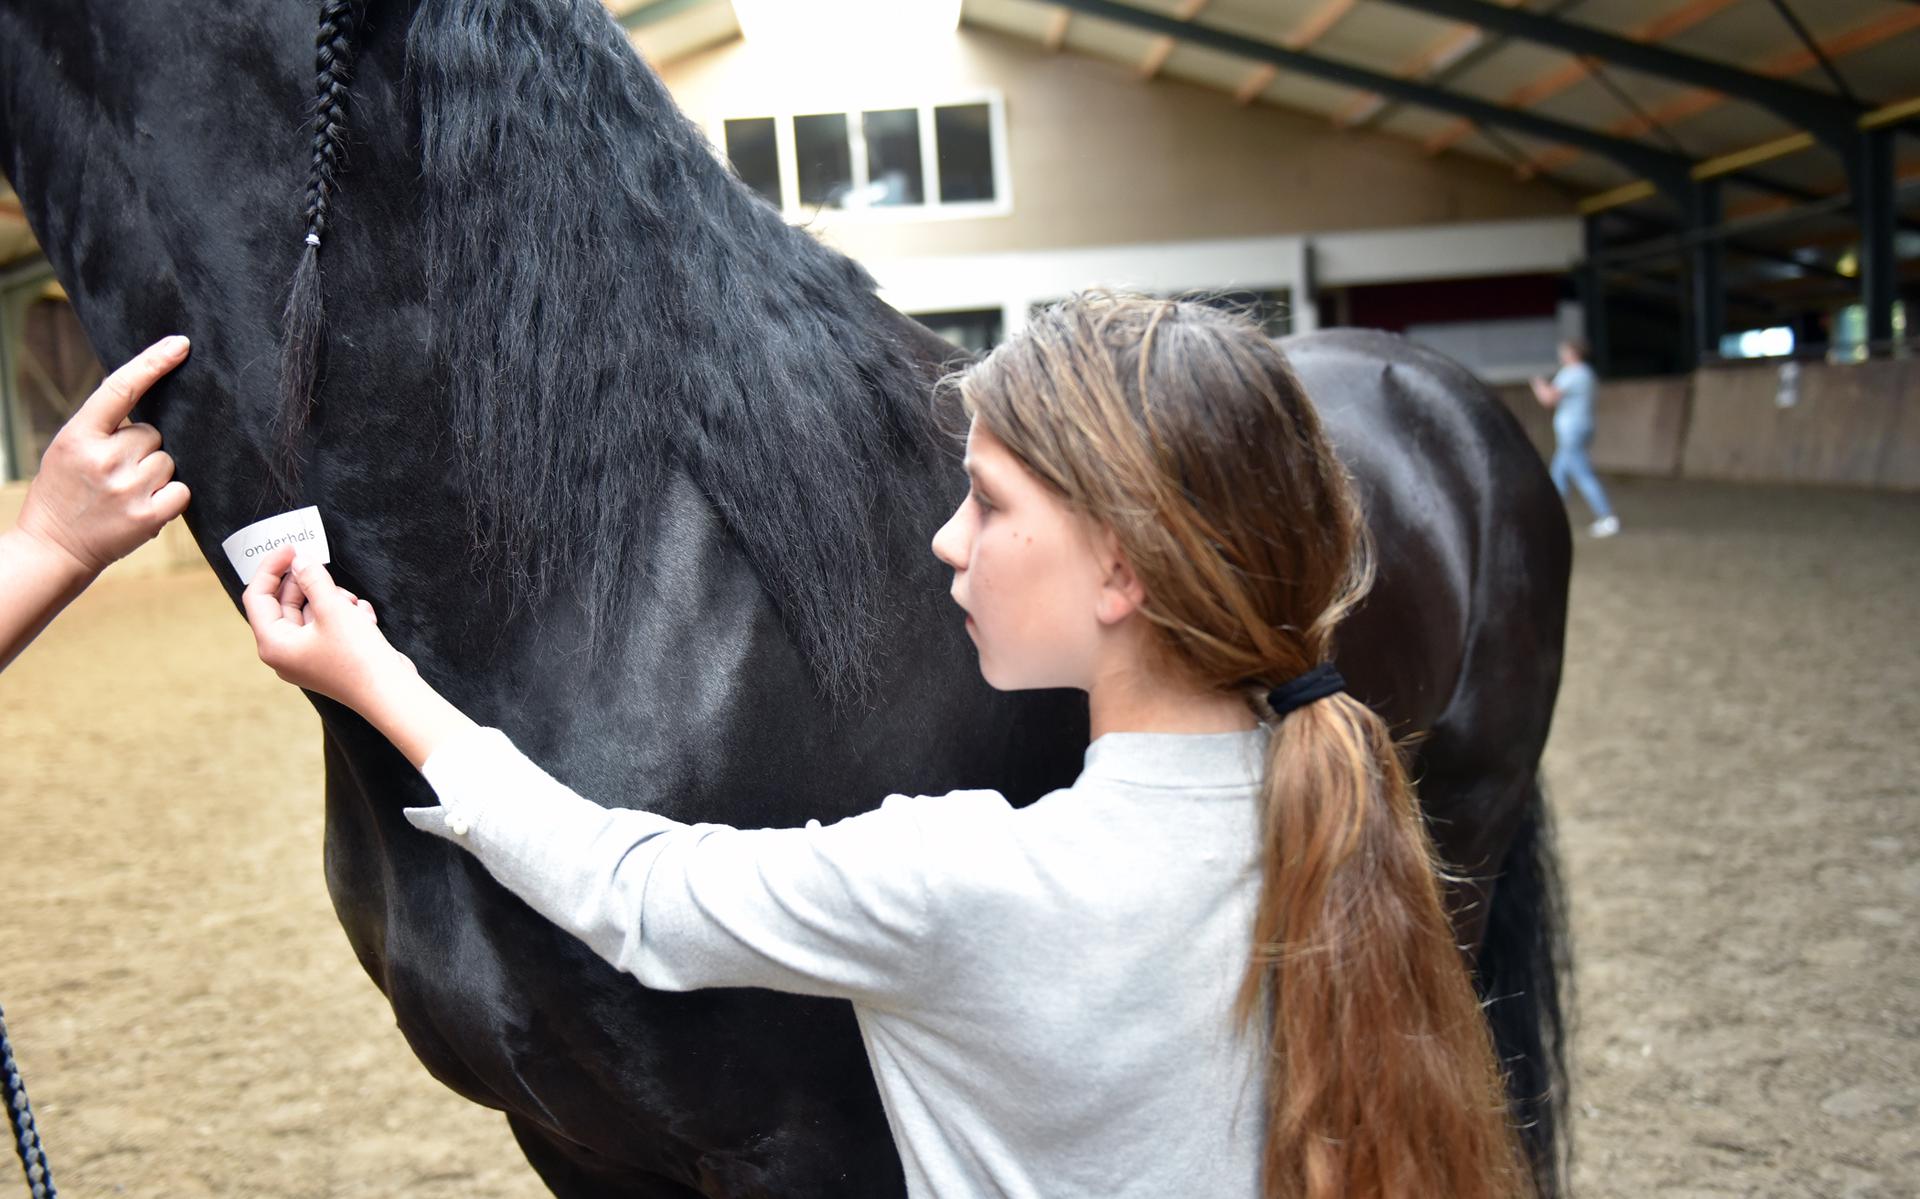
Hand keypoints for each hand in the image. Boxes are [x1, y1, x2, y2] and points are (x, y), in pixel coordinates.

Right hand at [15, 336, 193, 575]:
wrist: (53, 548)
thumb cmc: (64, 495)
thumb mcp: (68, 451)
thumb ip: (102, 428)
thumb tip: (146, 402)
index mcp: (78, 436)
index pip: (120, 388)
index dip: (152, 362)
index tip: (180, 344)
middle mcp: (103, 458)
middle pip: (153, 433)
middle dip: (142, 449)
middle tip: (115, 473)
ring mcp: (127, 487)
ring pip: (168, 461)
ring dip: (155, 475)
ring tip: (124, 493)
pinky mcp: (148, 515)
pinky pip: (182, 490)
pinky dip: (171, 497)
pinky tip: (144, 507)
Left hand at [244, 546, 409, 709]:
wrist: (390, 693)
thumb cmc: (357, 655)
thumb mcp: (332, 608)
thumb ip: (312, 579)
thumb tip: (300, 561)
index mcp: (273, 644)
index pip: (257, 597)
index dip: (271, 568)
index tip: (292, 548)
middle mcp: (285, 653)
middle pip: (285, 604)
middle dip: (309, 585)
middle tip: (324, 568)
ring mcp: (307, 657)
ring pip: (310, 612)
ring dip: (332, 600)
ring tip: (353, 604)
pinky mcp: (329, 658)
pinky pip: (327, 626)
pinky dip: (345, 616)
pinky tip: (365, 618)